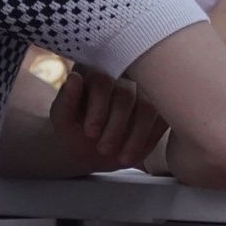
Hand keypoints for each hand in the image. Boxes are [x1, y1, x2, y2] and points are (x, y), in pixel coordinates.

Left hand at [50, 66, 167, 172]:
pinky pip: (164, 117)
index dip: (98, 106)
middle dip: (116, 126)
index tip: (90, 133)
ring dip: (137, 135)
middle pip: (127, 94)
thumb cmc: (74, 129)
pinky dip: (151, 138)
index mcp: (96, 68)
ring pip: (149, 106)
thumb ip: (65, 100)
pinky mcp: (161, 102)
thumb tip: (74, 78)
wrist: (89, 147)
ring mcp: (146, 86)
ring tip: (122, 158)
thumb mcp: (62, 120)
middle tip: (104, 150)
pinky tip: (136, 154)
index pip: (103, 79)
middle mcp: (124, 71)